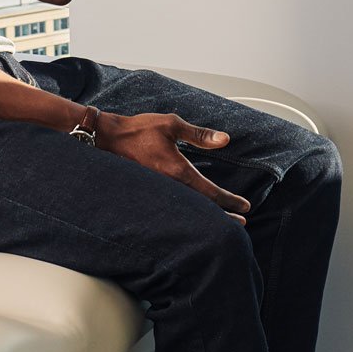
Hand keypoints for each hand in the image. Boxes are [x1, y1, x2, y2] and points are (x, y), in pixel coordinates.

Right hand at [95, 111, 251, 221]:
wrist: (107, 139)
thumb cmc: (138, 130)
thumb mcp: (172, 125)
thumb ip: (199, 134)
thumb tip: (225, 139)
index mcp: (178, 171)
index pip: (211, 192)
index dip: (230, 201)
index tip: (245, 207)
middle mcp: (170, 185)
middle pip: (202, 207)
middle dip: (223, 216)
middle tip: (241, 225)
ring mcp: (159, 190)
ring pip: (189, 208)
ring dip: (207, 216)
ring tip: (222, 222)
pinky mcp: (151, 190)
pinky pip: (175, 206)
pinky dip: (190, 211)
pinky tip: (194, 212)